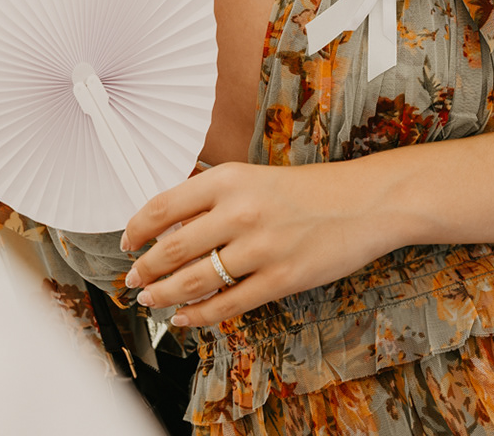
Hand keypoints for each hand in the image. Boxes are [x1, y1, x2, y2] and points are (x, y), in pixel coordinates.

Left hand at [120, 158, 404, 327]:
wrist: (366, 202)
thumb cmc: (313, 189)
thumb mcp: (257, 177)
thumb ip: (214, 198)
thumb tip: (169, 228)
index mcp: (231, 179)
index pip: (163, 206)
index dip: (136, 229)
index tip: (128, 241)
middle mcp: (240, 211)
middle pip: (171, 249)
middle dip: (144, 270)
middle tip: (134, 280)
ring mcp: (260, 248)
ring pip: (193, 281)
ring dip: (164, 295)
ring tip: (152, 300)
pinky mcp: (280, 279)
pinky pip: (227, 304)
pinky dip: (199, 315)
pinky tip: (186, 316)